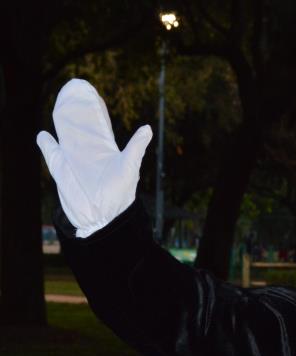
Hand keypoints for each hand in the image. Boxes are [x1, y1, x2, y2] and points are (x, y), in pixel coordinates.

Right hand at [36, 79, 151, 236]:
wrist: (103, 216)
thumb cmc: (120, 193)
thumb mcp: (129, 167)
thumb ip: (136, 147)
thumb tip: (147, 127)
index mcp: (105, 151)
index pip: (98, 128)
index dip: (95, 113)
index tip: (91, 96)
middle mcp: (89, 154)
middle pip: (79, 130)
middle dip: (75, 115)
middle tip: (70, 96)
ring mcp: (74, 161)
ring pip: (64, 139)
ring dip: (60, 127)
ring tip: (57, 110)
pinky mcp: (61, 170)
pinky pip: (51, 154)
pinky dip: (46, 144)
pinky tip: (43, 135)